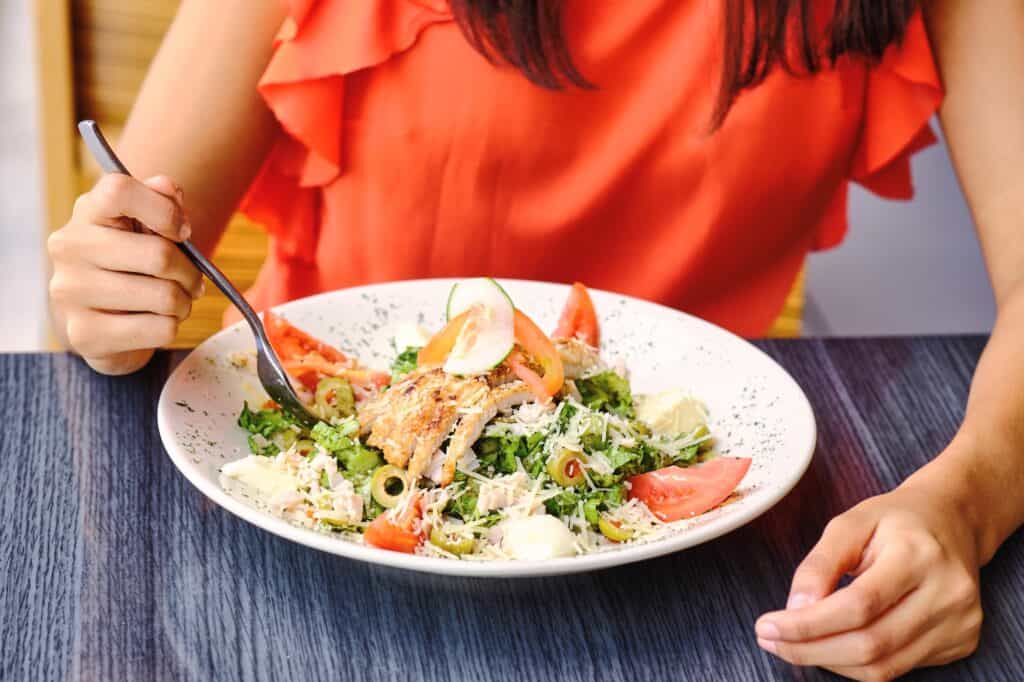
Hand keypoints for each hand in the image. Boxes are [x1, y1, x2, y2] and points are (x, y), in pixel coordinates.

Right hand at [48, 174, 202, 374]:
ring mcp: (70, 292)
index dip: (165, 211)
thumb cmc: (133, 265)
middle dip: (190, 273)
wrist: (100, 322)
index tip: (182, 232)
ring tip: (172, 303)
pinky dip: (171, 328)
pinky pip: (160, 329)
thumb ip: (163, 202)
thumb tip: (170, 189)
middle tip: (190, 282)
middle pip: (159, 255)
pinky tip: (154, 323)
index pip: (119, 190)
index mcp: (87, 212)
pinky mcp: (84, 334)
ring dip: (183, 304)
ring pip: (165, 297)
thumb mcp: (148, 227)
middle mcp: (69, 248)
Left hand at [754, 483, 982, 680]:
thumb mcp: (849, 523)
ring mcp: (959, 623)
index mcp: (918, 554)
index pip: (858, 605)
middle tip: (771, 640)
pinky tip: (831, 645)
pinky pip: (897, 669)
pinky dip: (856, 664)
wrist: (952, 521)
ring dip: (829, 662)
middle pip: (870, 643)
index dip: (807, 624)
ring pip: (883, 667)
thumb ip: (820, 564)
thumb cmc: (895, 520)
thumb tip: (795, 607)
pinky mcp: (960, 642)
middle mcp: (947, 593)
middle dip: (810, 649)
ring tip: (793, 645)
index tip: (767, 626)